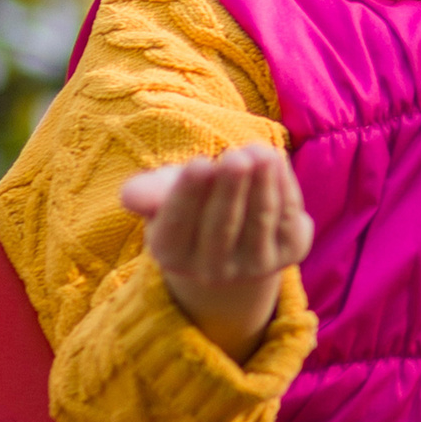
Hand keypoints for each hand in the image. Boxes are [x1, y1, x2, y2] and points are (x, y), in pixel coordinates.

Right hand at [122, 144, 313, 364]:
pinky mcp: (290, 253)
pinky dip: (284, 187)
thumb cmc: (192, 206)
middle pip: (221, 226)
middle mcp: (212, 270)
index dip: (189, 194)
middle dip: (230, 190)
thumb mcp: (164, 196)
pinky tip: (275, 160)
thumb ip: (147, 193)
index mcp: (172, 255)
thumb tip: (130, 196)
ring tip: (261, 151)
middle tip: (235, 157)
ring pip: (259, 221)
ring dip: (262, 184)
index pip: (177, 226)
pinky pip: (287, 218)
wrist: (236, 238)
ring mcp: (254, 266)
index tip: (199, 162)